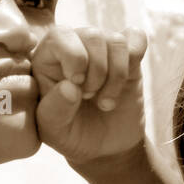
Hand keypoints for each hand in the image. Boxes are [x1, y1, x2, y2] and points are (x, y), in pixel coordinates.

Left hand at [31, 25, 147, 165]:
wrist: (103, 147)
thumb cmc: (71, 135)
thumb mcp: (54, 132)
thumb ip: (54, 111)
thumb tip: (70, 87)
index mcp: (46, 59)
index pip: (59, 36)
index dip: (73, 57)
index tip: (78, 85)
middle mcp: (74, 47)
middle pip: (91, 36)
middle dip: (97, 71)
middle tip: (91, 97)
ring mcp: (101, 49)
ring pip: (116, 41)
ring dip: (116, 75)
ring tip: (106, 101)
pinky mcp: (127, 55)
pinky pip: (136, 38)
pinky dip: (134, 59)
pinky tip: (124, 83)